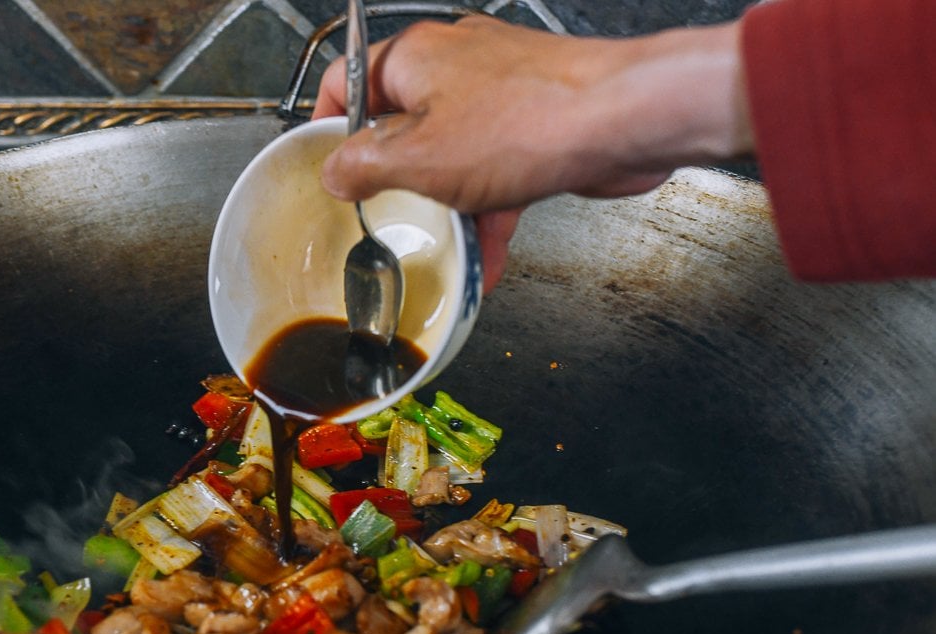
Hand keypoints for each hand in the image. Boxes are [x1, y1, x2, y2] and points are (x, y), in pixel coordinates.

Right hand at [313, 15, 750, 289]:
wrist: (624, 122)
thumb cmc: (532, 121)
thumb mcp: (418, 159)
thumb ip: (365, 167)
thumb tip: (335, 171)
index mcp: (415, 58)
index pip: (346, 81)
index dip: (328, 126)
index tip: (323, 167)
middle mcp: (455, 66)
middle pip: (402, 124)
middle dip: (396, 179)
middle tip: (381, 214)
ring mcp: (498, 93)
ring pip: (451, 154)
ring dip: (446, 206)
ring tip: (440, 250)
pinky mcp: (535, 124)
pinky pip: (495, 171)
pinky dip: (487, 212)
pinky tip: (486, 259)